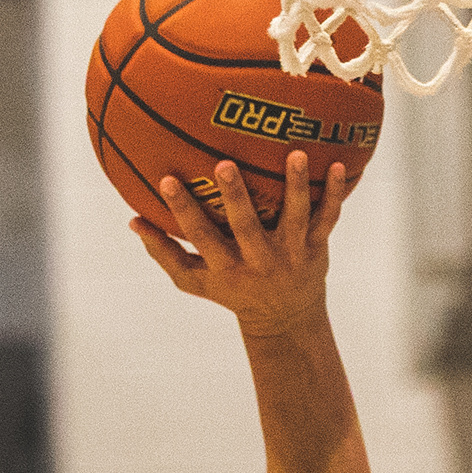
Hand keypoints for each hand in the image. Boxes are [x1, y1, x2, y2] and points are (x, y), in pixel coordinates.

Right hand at [131, 150, 354, 337]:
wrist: (285, 319)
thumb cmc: (232, 291)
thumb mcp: (194, 280)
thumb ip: (164, 252)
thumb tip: (133, 220)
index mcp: (226, 267)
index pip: (200, 236)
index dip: (183, 210)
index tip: (166, 180)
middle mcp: (258, 261)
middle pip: (246, 227)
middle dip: (235, 197)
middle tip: (223, 164)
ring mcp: (291, 253)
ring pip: (295, 218)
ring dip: (296, 187)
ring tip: (296, 154)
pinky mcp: (317, 248)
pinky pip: (328, 218)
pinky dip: (335, 194)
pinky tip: (338, 164)